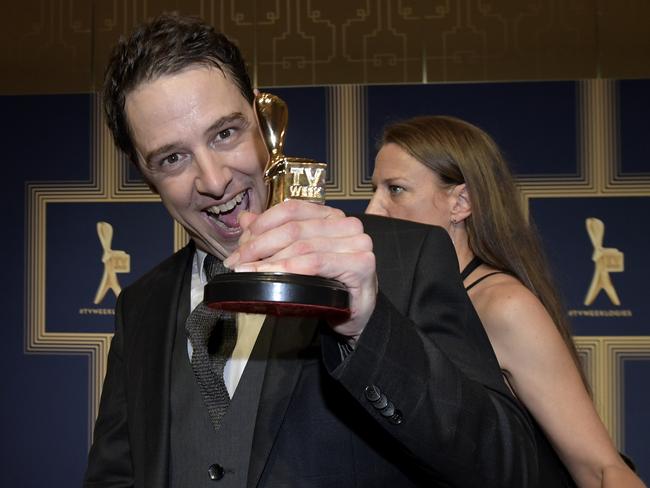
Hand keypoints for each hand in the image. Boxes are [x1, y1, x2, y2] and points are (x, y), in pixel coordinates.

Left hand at [223, 200, 376, 339]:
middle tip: (237, 263)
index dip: (261, 224)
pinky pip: (316, 263)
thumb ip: (273, 234)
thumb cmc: (328, 284)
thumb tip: (245, 219)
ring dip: (268, 260)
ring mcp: (358, 243)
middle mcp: (347, 224)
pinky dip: (288, 270)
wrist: (357, 313)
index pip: (291, 209)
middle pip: (293, 228)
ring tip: (246, 272)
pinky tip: (270, 277)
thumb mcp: (298, 256)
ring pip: (301, 246)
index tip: (239, 246)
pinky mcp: (361, 264)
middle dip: (258, 246)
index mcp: (332, 215)